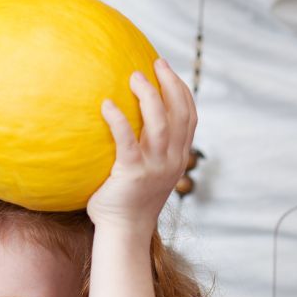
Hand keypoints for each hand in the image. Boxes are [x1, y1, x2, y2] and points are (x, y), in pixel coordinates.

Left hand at [87, 59, 196, 231]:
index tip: (167, 69)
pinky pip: (127, 141)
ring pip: (159, 123)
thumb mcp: (144, 172)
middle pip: (179, 113)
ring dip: (149, 95)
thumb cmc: (125, 200)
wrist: (123, 232)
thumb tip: (125, 120)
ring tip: (134, 77)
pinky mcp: (134, 173)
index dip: (181, 90)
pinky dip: (118, 120)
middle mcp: (172, 160)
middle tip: (154, 63)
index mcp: (178, 158)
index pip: (190, 118)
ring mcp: (155, 167)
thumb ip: (144, 149)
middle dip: (170, 83)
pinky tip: (106, 105)